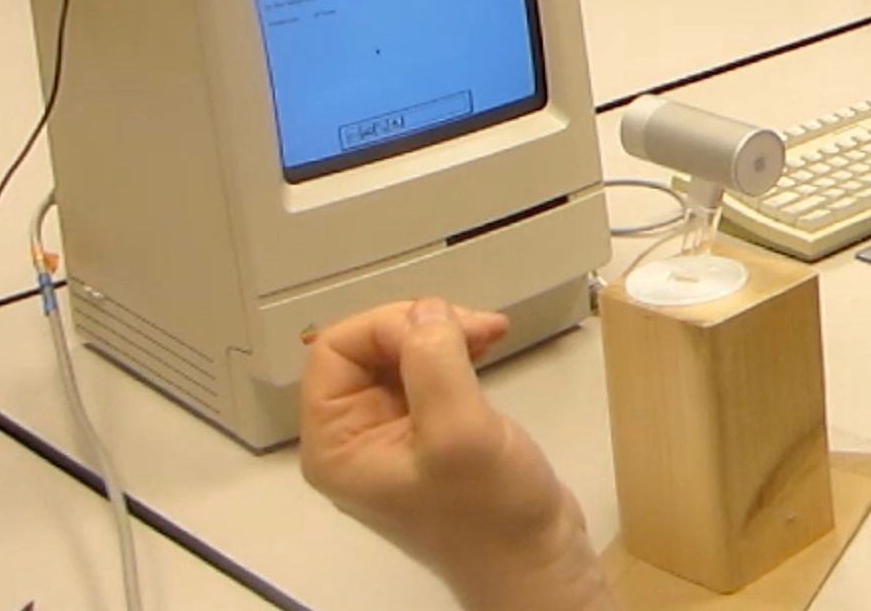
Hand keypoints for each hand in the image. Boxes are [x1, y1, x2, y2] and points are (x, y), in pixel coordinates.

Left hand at [299, 297, 614, 610]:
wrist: (535, 561)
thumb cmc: (491, 513)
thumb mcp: (460, 433)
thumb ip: (434, 362)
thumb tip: (426, 310)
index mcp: (337, 444)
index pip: (336, 351)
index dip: (388, 325)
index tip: (443, 328)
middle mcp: (355, 437)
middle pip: (367, 348)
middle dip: (421, 325)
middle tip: (477, 326)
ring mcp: (393, 435)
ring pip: (401, 354)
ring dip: (443, 333)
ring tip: (489, 331)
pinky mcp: (429, 433)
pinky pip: (427, 373)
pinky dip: (456, 350)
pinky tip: (486, 345)